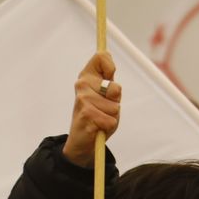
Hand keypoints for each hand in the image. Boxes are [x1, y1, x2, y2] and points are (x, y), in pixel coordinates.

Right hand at [63, 52, 121, 166]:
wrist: (82, 141)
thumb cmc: (98, 116)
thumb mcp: (107, 97)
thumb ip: (111, 83)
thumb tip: (109, 66)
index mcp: (87, 76)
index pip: (102, 57)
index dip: (110, 68)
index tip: (108, 79)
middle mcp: (82, 84)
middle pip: (116, 88)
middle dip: (115, 102)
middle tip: (103, 109)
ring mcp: (82, 98)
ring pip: (115, 107)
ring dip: (112, 117)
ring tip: (100, 119)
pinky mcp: (86, 114)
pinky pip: (111, 120)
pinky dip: (109, 126)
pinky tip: (97, 127)